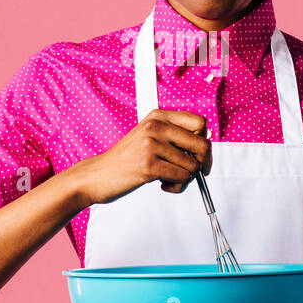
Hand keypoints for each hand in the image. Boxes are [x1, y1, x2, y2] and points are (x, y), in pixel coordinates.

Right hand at [71, 109, 211, 204]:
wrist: (97, 175)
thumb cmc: (126, 159)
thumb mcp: (149, 137)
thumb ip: (173, 136)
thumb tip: (205, 146)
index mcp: (158, 116)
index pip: (200, 123)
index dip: (204, 142)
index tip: (198, 156)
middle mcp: (156, 126)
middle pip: (202, 144)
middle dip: (201, 163)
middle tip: (190, 172)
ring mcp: (151, 145)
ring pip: (193, 165)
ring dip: (185, 178)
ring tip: (168, 179)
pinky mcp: (149, 165)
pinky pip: (181, 178)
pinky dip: (176, 186)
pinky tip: (162, 185)